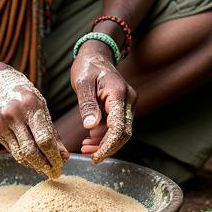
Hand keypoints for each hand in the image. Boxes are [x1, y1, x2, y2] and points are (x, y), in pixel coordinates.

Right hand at [0, 65, 67, 177]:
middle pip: (31, 150)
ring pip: (21, 154)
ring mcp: (3, 124)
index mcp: (31, 106)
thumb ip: (53, 133)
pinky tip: (34, 163)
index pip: (44, 139)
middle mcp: (15, 115)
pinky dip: (25, 160)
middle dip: (45, 165)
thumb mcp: (43, 109)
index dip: (54, 156)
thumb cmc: (27, 98)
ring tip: (46, 169)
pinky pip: (13, 152)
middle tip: (55, 173)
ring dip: (35, 165)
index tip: (62, 166)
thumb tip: (64, 156)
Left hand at [70, 45, 135, 163]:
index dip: (109, 145)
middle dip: (107, 147)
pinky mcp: (122, 107)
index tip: (96, 156)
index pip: (119, 126)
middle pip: (124, 133)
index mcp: (118, 93)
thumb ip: (87, 104)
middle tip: (87, 154)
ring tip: (85, 147)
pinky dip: (105, 135)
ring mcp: (127, 104)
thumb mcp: (82, 82)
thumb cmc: (87, 66)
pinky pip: (117, 125)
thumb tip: (91, 127)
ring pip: (121, 131)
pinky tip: (90, 139)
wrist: (96, 54)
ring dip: (105, 142)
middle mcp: (128, 100)